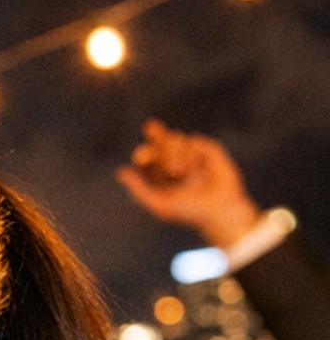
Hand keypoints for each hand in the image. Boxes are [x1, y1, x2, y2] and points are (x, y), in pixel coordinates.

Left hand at [115, 119, 260, 250]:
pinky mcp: (208, 150)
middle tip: (149, 127)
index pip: (148, 158)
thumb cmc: (189, 212)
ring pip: (175, 139)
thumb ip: (139, 189)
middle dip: (155, 132)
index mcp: (162, 176)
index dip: (144, 154)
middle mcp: (176, 163)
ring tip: (177, 171)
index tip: (143, 157)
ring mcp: (193, 155)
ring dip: (173, 153)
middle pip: (161, 140)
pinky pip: (192, 140)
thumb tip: (120, 171)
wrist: (219, 210)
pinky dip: (189, 153)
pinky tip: (192, 168)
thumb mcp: (159, 204)